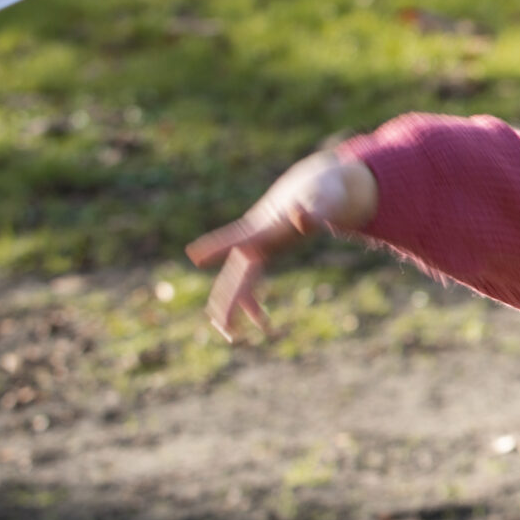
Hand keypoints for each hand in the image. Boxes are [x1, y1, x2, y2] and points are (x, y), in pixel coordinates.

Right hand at [185, 152, 376, 341]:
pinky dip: (252, 302)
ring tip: (229, 334)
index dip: (217, 245)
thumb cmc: (321, 191)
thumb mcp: (323, 200)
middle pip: (235, 271)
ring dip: (232, 305)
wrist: (315, 185)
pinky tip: (261, 323)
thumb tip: (302, 217)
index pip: (239, 239)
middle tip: (221, 325)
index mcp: (265, 224)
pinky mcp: (264, 254)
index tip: (195, 255)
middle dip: (227, 298)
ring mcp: (256, 248)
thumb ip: (314, 211)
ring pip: (237, 280)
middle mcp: (254, 239)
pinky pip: (251, 282)